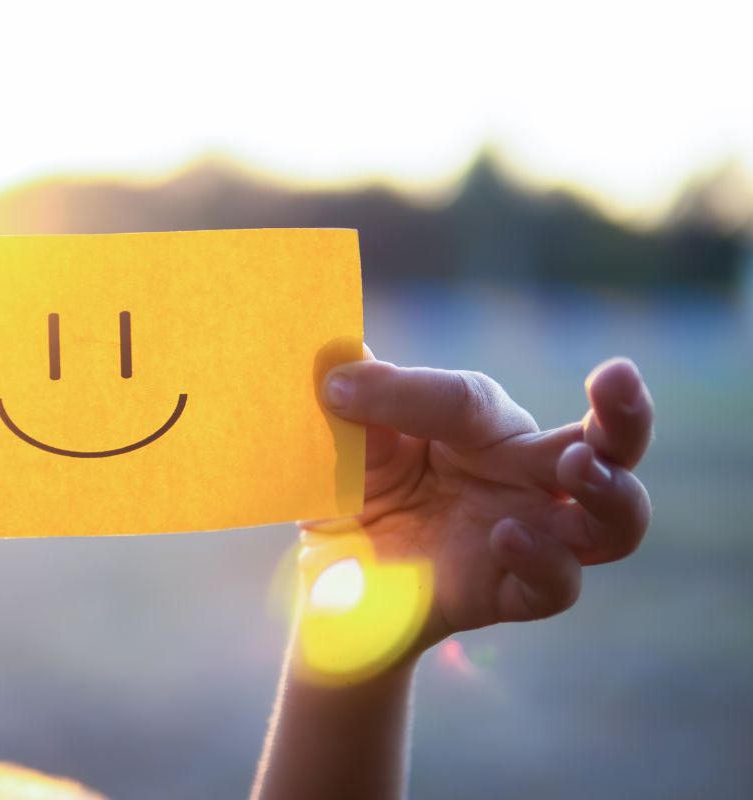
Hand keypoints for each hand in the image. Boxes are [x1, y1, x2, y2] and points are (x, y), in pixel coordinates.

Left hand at [318, 347, 653, 650]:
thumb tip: (338, 360)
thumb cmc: (355, 498)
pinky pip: (557, 584)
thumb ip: (355, 408)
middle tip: (617, 378)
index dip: (409, 393)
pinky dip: (544, 561)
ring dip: (611, 492)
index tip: (337, 390)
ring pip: (614, 521)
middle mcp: (523, 476)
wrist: (333, 583)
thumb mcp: (346, 452)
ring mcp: (528, 534)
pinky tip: (507, 537)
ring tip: (580, 467)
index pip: (471, 401)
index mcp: (483, 427)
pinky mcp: (511, 592)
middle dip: (624, 412)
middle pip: (607, 444)